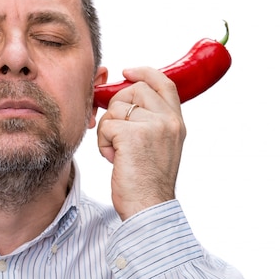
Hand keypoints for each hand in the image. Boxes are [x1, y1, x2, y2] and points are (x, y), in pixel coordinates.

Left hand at [97, 67, 185, 220]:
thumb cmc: (148, 182)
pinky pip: (106, 125)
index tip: (127, 71)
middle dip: (116, 108)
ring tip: (119, 153)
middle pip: (132, 91)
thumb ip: (150, 122)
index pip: (163, 83)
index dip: (144, 72)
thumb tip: (125, 101)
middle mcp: (168, 120)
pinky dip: (103, 143)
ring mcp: (153, 126)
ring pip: (115, 109)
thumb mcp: (159, 146)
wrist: (149, 207)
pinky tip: (114, 159)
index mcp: (176, 122)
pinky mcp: (132, 134)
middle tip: (118, 134)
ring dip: (108, 131)